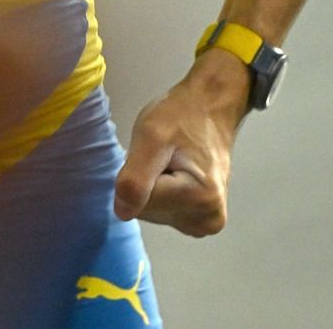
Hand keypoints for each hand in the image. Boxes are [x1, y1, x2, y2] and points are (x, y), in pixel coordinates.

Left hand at [112, 50, 246, 236]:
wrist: (209, 109)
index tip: (156, 154)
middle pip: (147, 211)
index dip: (138, 175)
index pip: (139, 204)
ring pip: (152, 213)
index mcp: (200, 199)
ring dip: (152, 187)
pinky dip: (161, 194)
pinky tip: (175, 174)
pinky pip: (163, 213)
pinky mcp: (203, 221)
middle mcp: (209, 219)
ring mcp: (207, 223)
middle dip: (145, 182)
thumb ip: (135, 177)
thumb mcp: (151, 136)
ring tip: (171, 161)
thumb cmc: (182, 116)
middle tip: (162, 156)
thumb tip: (123, 213)